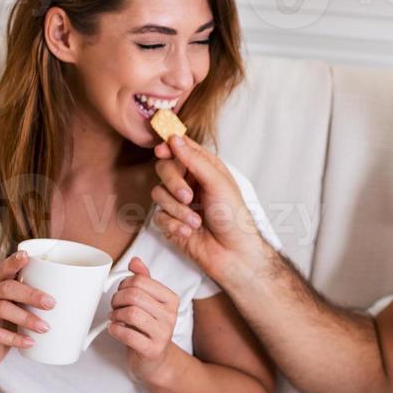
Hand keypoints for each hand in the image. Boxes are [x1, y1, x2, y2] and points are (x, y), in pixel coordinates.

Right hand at [0, 250, 54, 368]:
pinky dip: (15, 338)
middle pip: (7, 288)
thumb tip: (76, 300)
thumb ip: (37, 302)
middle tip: (51, 304)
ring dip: (26, 318)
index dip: (14, 262)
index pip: (4, 269)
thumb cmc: (8, 325)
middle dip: (31, 294)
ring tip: (45, 327)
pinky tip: (30, 342)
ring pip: (1, 309)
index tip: (27, 256)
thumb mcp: (22, 310)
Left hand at [107, 257, 178, 384]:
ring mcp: (163, 333)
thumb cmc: (147, 328)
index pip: (140, 280)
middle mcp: (171, 315)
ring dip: (115, 315)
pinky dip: (115, 330)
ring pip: (130, 313)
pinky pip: (127, 334)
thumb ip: (143, 280)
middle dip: (117, 300)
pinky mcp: (153, 350)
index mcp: (171, 299)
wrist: (154, 360)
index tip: (121, 293)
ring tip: (115, 319)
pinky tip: (115, 330)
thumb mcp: (148, 302)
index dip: (123, 285)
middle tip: (115, 307)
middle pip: (134, 295)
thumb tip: (135, 261)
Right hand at [152, 136, 268, 287]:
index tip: (162, 151)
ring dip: (177, 210)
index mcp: (205, 168)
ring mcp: (179, 202)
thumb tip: (174, 139)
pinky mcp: (171, 222)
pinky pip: (158, 216)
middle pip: (164, 168)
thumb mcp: (218, 183)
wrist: (233, 254)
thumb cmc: (234, 218)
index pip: (181, 148)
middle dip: (174, 183)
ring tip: (196, 222)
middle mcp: (190, 182)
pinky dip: (174, 225)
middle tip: (188, 197)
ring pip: (158, 194)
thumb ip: (194, 160)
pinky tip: (189, 232)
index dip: (169, 147)